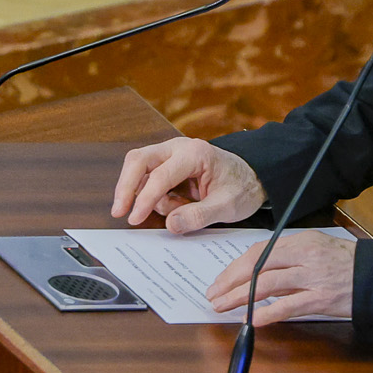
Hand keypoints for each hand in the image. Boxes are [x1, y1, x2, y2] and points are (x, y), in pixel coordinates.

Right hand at [111, 138, 265, 232]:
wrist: (253, 177)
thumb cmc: (242, 187)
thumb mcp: (228, 206)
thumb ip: (200, 216)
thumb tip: (171, 225)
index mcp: (195, 153)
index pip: (160, 175)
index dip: (144, 198)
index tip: (134, 219)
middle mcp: (178, 147)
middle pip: (138, 160)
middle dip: (126, 187)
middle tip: (120, 212)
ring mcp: (170, 154)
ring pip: (138, 169)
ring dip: (144, 194)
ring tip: (177, 209)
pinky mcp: (166, 165)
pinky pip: (147, 179)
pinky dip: (152, 195)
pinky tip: (176, 204)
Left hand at [205, 230, 355, 323]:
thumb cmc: (345, 264)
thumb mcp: (316, 249)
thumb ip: (288, 260)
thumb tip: (255, 274)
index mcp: (301, 241)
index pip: (259, 251)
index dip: (235, 267)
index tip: (221, 281)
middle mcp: (305, 256)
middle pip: (258, 267)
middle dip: (230, 283)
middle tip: (214, 296)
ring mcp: (313, 277)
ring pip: (267, 285)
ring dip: (240, 298)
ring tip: (224, 307)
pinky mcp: (321, 299)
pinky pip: (288, 306)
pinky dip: (268, 313)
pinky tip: (253, 320)